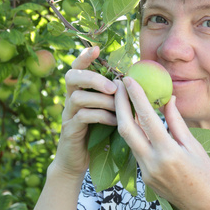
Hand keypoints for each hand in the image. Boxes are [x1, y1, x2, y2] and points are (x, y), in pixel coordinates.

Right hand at [51, 46, 117, 177]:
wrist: (79, 160)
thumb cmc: (99, 132)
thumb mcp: (110, 111)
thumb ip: (118, 97)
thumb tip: (141, 84)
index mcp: (81, 90)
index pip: (78, 68)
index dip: (85, 57)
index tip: (97, 49)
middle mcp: (71, 99)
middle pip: (72, 76)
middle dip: (93, 78)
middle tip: (113, 87)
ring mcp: (68, 114)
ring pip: (78, 97)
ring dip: (102, 100)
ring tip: (118, 109)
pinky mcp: (70, 129)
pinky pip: (82, 117)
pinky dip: (101, 117)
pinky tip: (115, 122)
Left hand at [114, 77, 209, 209]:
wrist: (203, 209)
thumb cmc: (206, 177)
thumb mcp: (194, 146)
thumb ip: (177, 123)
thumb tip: (168, 99)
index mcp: (168, 153)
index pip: (147, 118)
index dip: (136, 96)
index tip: (129, 79)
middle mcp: (152, 162)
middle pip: (126, 129)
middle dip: (119, 104)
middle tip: (117, 85)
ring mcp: (145, 171)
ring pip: (127, 139)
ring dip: (122, 117)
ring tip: (123, 98)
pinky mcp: (144, 176)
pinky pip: (134, 149)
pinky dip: (133, 132)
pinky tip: (134, 120)